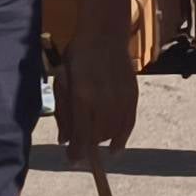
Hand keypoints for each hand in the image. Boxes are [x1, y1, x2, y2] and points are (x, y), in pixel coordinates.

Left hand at [59, 26, 136, 168]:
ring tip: (93, 139)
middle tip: (79, 147)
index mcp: (82, 97)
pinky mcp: (132, 97)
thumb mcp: (62, 82)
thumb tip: (64, 140)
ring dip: (101, 141)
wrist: (104, 35)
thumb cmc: (77, 57)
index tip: (72, 159)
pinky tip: (115, 150)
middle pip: (96, 138)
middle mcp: (103, 101)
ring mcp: (120, 100)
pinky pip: (128, 126)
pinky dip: (121, 140)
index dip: (75, 152)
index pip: (80, 135)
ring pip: (111, 134)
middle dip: (86, 146)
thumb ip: (63, 112)